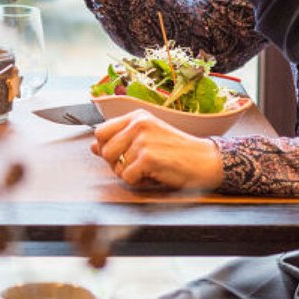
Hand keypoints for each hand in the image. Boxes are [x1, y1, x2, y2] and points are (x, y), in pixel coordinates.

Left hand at [91, 111, 223, 191]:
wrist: (205, 161)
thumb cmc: (177, 151)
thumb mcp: (147, 139)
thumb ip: (119, 140)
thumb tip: (93, 147)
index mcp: (137, 116)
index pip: (101, 131)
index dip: (106, 148)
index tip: (122, 154)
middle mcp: (138, 124)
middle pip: (104, 150)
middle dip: (116, 163)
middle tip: (136, 165)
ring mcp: (143, 140)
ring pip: (115, 165)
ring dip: (129, 173)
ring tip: (147, 169)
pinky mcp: (148, 157)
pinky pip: (127, 177)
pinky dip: (138, 182)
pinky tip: (153, 175)